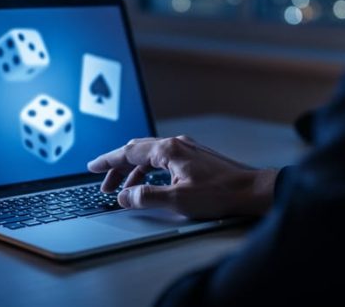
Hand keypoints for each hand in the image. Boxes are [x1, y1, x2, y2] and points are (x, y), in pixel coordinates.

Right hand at [87, 135, 279, 219]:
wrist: (252, 190)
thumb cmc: (221, 194)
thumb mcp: (177, 199)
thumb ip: (146, 197)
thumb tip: (124, 196)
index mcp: (168, 150)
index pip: (128, 152)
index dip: (107, 161)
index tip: (91, 167)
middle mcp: (177, 144)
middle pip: (137, 151)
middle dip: (117, 167)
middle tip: (104, 183)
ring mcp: (188, 149)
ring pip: (151, 155)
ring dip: (134, 171)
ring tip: (125, 190)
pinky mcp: (196, 157)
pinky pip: (164, 160)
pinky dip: (150, 171)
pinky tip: (151, 184)